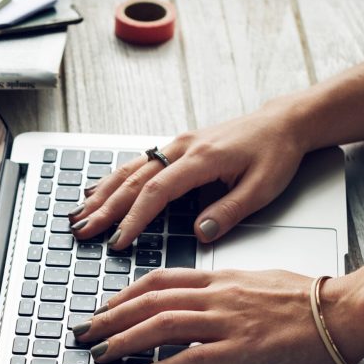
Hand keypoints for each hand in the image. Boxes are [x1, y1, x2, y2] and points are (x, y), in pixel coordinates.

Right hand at [69, 102, 307, 247]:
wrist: (283, 122)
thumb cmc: (275, 154)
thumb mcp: (262, 188)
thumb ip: (228, 212)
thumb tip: (199, 233)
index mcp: (201, 159)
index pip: (157, 192)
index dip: (134, 219)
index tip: (118, 242)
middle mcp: (182, 148)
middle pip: (133, 181)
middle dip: (105, 209)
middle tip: (82, 231)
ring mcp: (176, 145)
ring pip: (129, 170)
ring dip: (102, 194)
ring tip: (79, 215)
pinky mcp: (176, 148)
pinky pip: (137, 164)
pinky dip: (113, 180)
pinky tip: (96, 192)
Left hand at [73, 268, 363, 363]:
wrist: (343, 310)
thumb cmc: (305, 299)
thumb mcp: (254, 282)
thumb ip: (221, 290)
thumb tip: (196, 300)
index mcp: (219, 279)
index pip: (159, 280)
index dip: (124, 295)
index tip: (103, 308)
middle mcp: (217, 296)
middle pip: (150, 302)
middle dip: (110, 319)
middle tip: (84, 333)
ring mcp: (228, 322)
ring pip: (162, 325)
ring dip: (125, 341)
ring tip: (101, 354)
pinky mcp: (242, 350)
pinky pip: (192, 358)